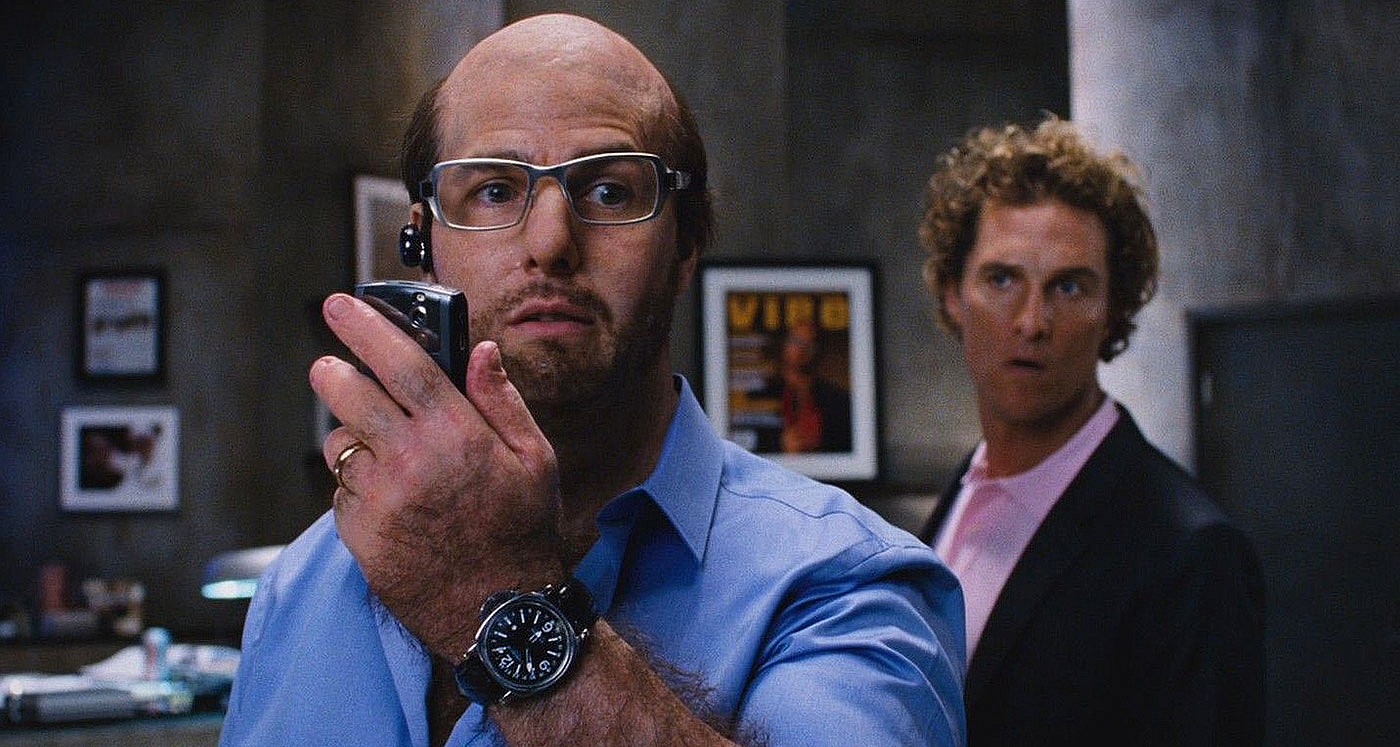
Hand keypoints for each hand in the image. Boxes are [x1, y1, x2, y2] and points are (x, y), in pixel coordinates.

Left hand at [310, 293, 565, 655]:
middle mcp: (411, 461)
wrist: (499, 613)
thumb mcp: (535, 460)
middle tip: (332, 366)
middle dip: (333, 371)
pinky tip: (390, 500)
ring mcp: (380, 500)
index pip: (400, 363)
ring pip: (338, 444)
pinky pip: (341, 492)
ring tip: (382, 452)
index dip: (366, 327)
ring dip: (350, 436)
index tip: (340, 304)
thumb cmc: (523, 533)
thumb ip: (501, 400)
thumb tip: (480, 351)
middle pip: (347, 393)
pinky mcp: (359, 535)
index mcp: (457, 433)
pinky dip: (356, 486)